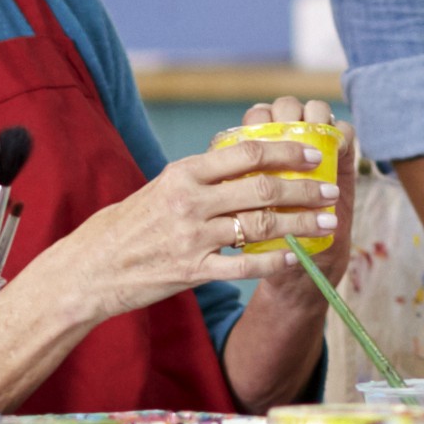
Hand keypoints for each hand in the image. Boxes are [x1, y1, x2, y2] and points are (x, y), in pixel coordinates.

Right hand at [62, 116, 347, 313]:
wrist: (93, 267)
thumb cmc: (132, 223)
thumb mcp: (164, 187)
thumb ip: (204, 177)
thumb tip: (251, 162)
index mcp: (184, 173)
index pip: (246, 154)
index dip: (286, 152)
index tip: (314, 153)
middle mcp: (189, 201)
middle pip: (261, 189)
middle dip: (304, 190)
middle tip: (331, 191)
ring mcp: (191, 238)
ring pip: (259, 226)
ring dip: (300, 224)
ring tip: (327, 223)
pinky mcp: (191, 272)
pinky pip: (242, 267)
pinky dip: (273, 261)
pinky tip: (294, 257)